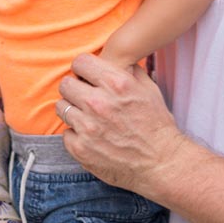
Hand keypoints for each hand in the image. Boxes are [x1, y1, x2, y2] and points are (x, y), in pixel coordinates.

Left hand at [56, 53, 185, 195]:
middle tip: (84, 97)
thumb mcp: (148, 89)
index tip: (86, 76)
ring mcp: (87, 127)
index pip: (80, 62)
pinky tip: (91, 137)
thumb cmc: (157, 125)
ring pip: (62, 107)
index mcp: (116, 83)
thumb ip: (128, 70)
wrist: (161, 163)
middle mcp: (98, 103)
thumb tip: (114, 59)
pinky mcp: (81, 149)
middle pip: (66, 84)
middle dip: (75, 88)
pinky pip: (66, 133)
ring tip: (87, 117)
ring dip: (73, 110)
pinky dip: (76, 134)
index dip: (83, 68)